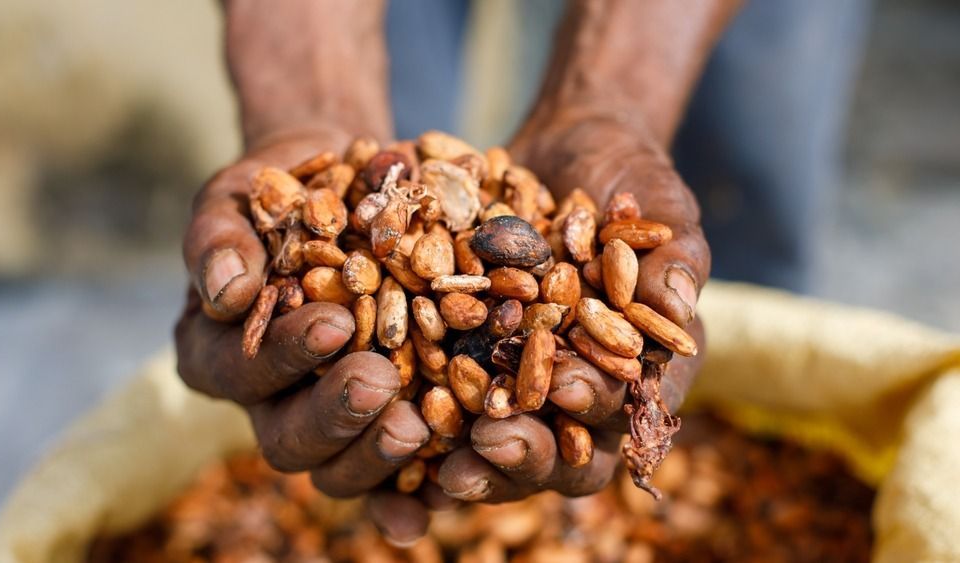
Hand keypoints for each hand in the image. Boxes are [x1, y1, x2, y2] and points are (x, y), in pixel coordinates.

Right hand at [174, 130, 433, 545]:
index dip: (284, 355)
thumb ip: (221, 238)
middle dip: (334, 414)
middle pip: (287, 438)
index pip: (239, 370)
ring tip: (418, 425)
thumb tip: (226, 292)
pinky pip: (389, 469)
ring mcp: (322, 417)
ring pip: (337, 466)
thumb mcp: (237, 197)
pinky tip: (439, 477)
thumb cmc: (277, 188)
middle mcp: (267, 399)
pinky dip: (411, 482)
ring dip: (375, 453)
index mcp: (217, 352)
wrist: (341, 187)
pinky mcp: (376, 423)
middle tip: (380, 381)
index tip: (335, 322)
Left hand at [438, 99, 709, 502]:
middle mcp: (580, 384)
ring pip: (502, 441)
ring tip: (442, 467)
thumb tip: (679, 305)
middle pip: (562, 450)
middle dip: (527, 453)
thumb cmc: (623, 172)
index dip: (597, 405)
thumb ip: (673, 252)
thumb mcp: (656, 199)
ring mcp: (522, 378)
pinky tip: (398, 424)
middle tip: (489, 442)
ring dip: (474, 460)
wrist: (558, 146)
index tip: (566, 389)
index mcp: (637, 363)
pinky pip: (449, 401)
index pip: (623, 405)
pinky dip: (428, 420)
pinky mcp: (472, 360)